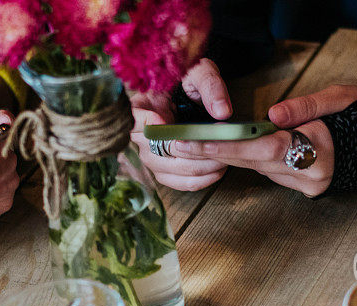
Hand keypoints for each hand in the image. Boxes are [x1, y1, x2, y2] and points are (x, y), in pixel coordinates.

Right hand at [131, 58, 231, 190]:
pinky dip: (200, 180)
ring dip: (200, 167)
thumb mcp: (200, 72)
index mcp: (141, 106)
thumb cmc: (190, 79)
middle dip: (193, 149)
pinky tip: (218, 171)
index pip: (132, 119)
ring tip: (224, 158)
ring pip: (172, 170)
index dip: (146, 123)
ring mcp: (151, 155)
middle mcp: (140, 135)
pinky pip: (179, 182)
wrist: (190, 93)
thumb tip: (222, 112)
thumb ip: (210, 86)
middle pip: (160, 149)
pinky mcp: (164, 169)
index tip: (163, 121)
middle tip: (220, 144)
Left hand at [173, 85, 356, 195]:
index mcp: (317, 155)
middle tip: (175, 146)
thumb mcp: (340, 100)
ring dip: (221, 158)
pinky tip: (217, 152)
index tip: (194, 142)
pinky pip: (266, 171)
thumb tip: (271, 116)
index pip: (262, 150)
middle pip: (250, 163)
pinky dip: (243, 160)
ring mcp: (304, 184)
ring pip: (255, 168)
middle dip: (211, 154)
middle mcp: (307, 175)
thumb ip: (304, 109)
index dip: (225, 146)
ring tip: (186, 147)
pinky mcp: (302, 186)